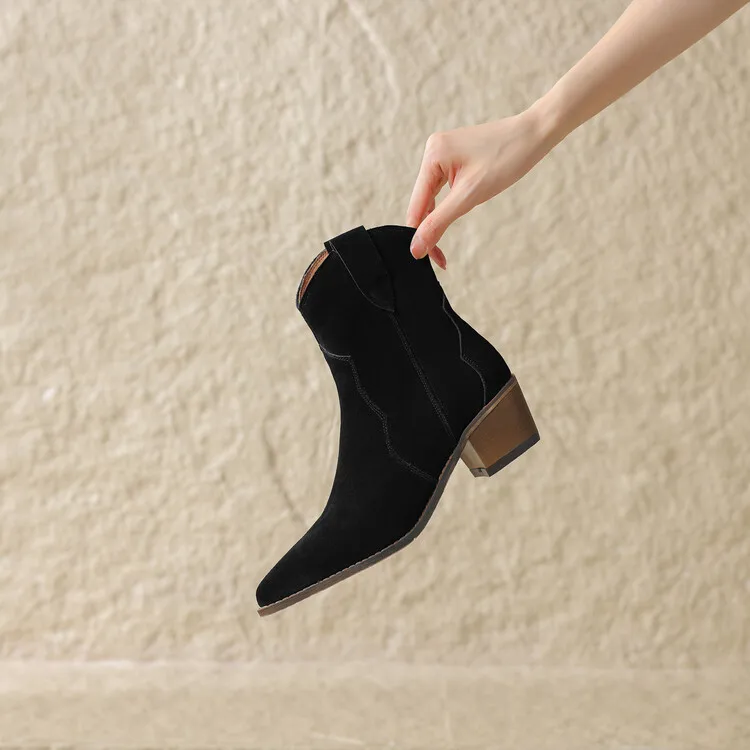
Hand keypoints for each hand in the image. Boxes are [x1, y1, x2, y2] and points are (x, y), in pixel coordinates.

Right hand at [405, 107, 556, 267]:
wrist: (534, 135)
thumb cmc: (507, 159)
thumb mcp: (470, 196)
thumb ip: (439, 223)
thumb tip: (416, 247)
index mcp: (432, 156)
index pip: (416, 206)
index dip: (420, 235)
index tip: (429, 259)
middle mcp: (432, 151)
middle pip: (422, 202)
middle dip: (431, 229)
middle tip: (442, 258)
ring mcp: (442, 153)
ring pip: (432, 197)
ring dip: (440, 218)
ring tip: (452, 235)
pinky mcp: (453, 157)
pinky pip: (443, 188)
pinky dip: (450, 205)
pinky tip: (460, 211)